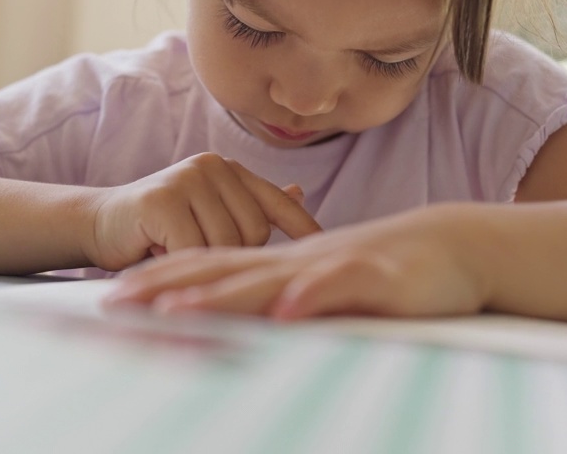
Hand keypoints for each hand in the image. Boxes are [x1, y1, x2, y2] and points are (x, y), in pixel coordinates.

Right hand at [84, 153, 320, 271]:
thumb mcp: (208, 216)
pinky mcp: (163, 198)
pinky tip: (160, 249)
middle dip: (231, 255)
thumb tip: (300, 191)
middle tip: (195, 251)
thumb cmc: (159, 229)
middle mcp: (214, 167)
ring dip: (202, 261)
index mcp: (230, 171)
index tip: (328, 250)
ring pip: (226, 243)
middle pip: (254, 231)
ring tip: (175, 248)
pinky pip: (195, 249)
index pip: (278, 202)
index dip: (303, 227)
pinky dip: (181, 262)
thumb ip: (249, 207)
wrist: (99, 225)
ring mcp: (188, 178)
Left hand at [101, 205, 488, 319]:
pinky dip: (310, 298)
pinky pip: (338, 288)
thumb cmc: (387, 272)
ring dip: (222, 294)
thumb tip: (239, 319)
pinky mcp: (374, 279)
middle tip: (115, 302)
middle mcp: (296, 263)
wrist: (453, 247)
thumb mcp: (323, 287)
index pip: (212, 267)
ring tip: (176, 309)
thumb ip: (282, 297)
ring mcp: (332, 268)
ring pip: (270, 280)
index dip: (162, 279)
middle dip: (167, 287)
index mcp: (282, 265)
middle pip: (223, 271)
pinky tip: (285, 312)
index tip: (114, 294)